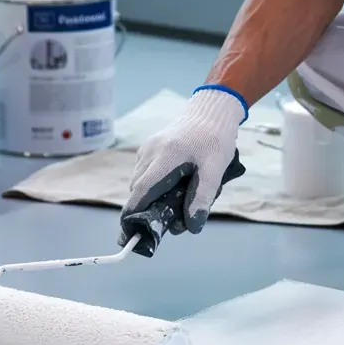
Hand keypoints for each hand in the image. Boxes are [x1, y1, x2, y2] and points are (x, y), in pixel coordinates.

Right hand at [119, 87, 242, 243]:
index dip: (133, 214)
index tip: (128, 234)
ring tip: (178, 200)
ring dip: (152, 198)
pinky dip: (154, 186)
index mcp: (165, 157)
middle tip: (170, 222)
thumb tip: (192, 227)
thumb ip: (202, 199)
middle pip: (139, 191)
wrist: (211, 111)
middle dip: (148, 210)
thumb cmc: (215, 140)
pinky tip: (174, 185)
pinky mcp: (148, 148)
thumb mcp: (215, 171)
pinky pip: (144, 174)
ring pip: (140, 183)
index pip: (141, 192)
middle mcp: (150, 153)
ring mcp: (146, 149)